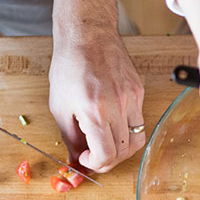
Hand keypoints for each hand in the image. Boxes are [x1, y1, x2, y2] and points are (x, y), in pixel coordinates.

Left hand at [47, 32, 145, 172]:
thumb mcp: (60, 106)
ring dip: (122, 148)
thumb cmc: (69, 66)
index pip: (106, 155)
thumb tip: (75, 160)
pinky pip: (139, 120)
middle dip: (108, 160)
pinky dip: (126, 129)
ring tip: (106, 143)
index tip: (86, 158)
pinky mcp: (139, 90)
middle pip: (124, 152)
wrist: (87, 35)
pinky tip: (112, 122)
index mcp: (95, 112)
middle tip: (95, 156)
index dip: (96, 164)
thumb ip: (69, 137)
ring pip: (137, 139)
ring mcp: (132, 98)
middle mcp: (119, 107)